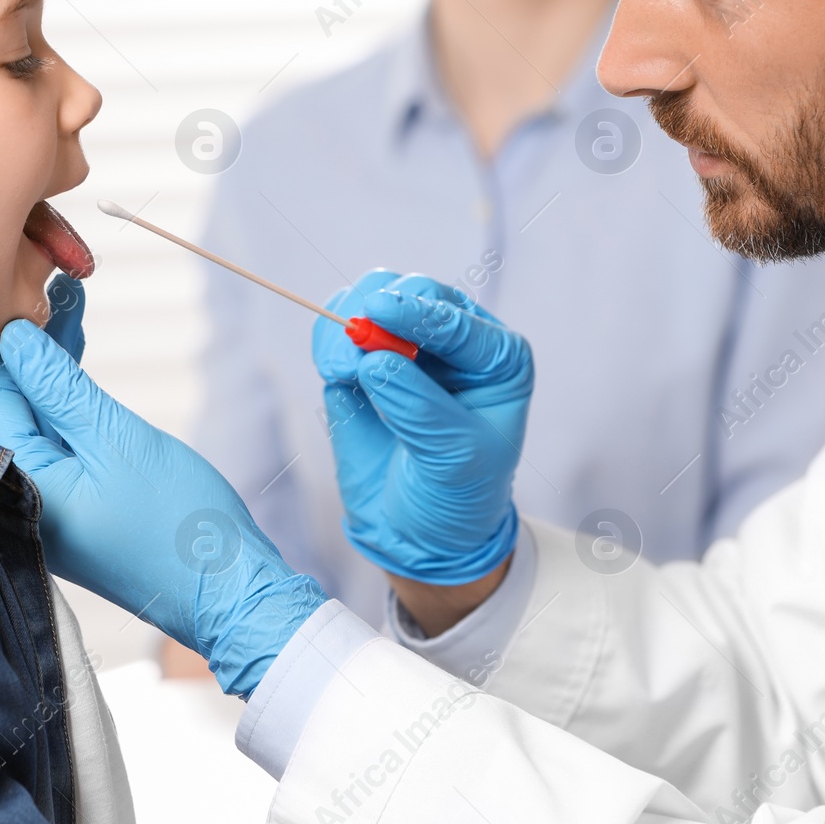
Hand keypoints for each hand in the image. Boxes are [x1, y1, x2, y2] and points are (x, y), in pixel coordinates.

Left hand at [0, 319, 326, 697]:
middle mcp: (20, 497)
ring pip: (35, 422)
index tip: (37, 289)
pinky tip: (80, 374)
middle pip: (10, 405)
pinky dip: (68, 408)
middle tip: (63, 294)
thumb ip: (59, 387)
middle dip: (32, 349)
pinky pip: (57, 446)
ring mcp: (47, 507)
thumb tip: (14, 339)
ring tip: (75, 316)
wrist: (225, 588)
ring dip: (53, 373)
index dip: (13, 337)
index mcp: (19, 481)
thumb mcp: (116, 437)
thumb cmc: (176, 520)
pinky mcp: (73, 510)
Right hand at [313, 270, 533, 585]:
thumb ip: (418, 407)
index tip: (379, 311)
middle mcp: (455, 341)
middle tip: (355, 345)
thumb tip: (371, 360)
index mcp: (497, 358)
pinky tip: (333, 369)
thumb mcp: (452, 457)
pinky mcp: (362, 360)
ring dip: (347, 322)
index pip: (458, 320)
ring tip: (340, 370)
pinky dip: (327, 338)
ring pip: (370, 298)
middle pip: (414, 292)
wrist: (420, 531)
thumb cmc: (456, 494)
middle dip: (381, 312)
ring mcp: (405, 345)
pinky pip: (337, 328)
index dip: (418, 314)